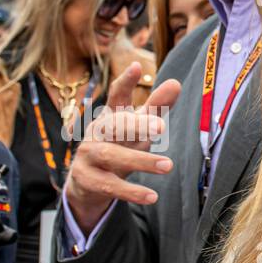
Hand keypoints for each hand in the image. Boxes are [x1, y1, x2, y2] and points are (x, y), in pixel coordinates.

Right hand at [64, 62, 181, 232]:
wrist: (88, 183)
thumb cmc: (119, 147)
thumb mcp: (138, 128)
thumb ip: (155, 108)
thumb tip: (176, 83)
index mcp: (110, 116)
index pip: (116, 96)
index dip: (125, 82)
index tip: (136, 66)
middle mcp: (96, 133)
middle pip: (113, 125)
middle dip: (135, 124)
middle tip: (160, 126)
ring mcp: (87, 155)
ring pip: (111, 156)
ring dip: (140, 161)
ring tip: (168, 166)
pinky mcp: (85, 180)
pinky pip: (109, 186)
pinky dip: (131, 191)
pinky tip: (152, 196)